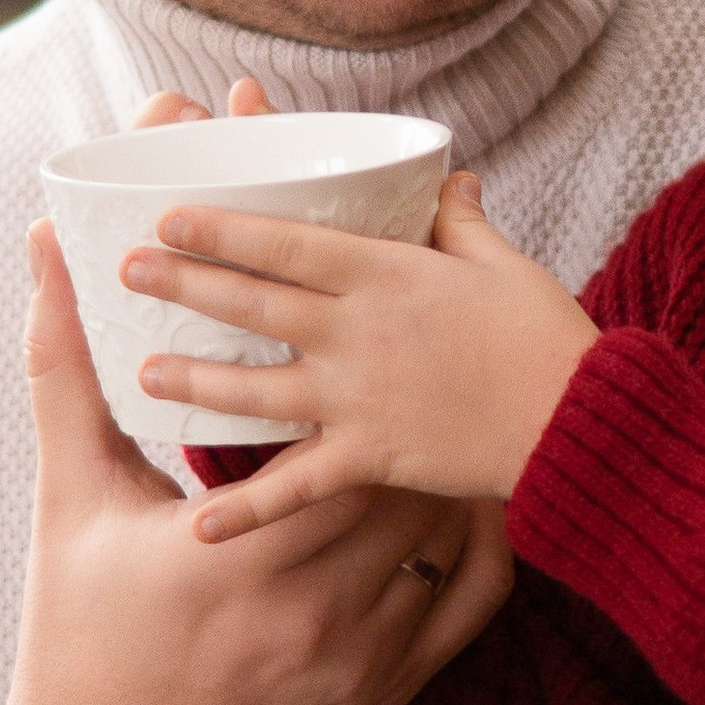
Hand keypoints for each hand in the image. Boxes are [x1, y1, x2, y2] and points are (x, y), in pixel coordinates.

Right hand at [0, 210, 512, 704]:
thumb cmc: (78, 642)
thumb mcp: (69, 502)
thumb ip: (64, 374)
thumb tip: (46, 255)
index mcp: (231, 557)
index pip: (337, 438)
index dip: (365, 369)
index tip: (373, 310)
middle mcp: (309, 611)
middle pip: (405, 479)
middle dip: (414, 412)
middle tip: (431, 340)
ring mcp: (358, 660)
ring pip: (445, 536)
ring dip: (450, 472)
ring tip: (458, 403)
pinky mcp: (387, 699)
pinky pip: (470, 609)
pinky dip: (481, 546)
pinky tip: (477, 500)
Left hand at [120, 173, 597, 534]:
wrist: (578, 421)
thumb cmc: (546, 335)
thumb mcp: (501, 263)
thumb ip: (460, 221)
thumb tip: (449, 178)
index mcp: (385, 274)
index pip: (286, 243)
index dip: (222, 228)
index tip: (168, 216)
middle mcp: (356, 332)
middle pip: (253, 303)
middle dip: (184, 284)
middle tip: (126, 271)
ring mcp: (357, 398)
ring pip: (255, 389)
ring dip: (195, 382)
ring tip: (144, 374)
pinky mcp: (369, 458)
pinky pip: (295, 488)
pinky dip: (246, 510)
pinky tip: (198, 526)